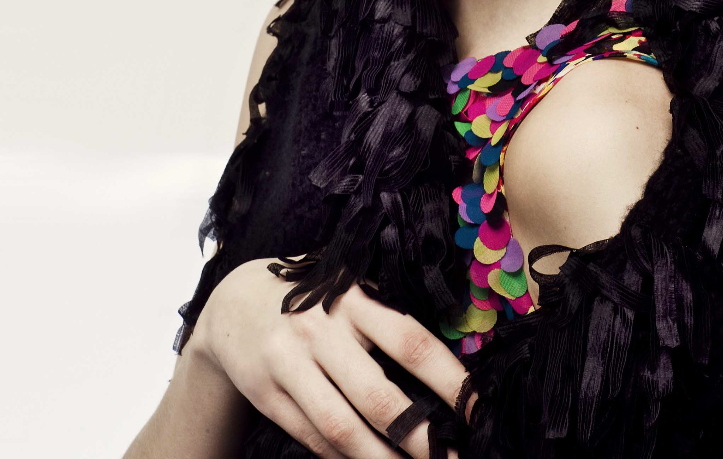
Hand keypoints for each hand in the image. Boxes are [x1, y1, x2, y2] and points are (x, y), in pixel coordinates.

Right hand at [190, 258, 474, 458]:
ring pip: (342, 428)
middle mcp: (320, 330)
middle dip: (420, 436)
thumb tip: (446, 366)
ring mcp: (290, 365)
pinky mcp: (267, 395)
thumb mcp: (348, 289)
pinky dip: (344, 458)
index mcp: (352, 298)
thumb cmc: (312, 296)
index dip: (448, 378)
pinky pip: (312, 438)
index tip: (478, 409)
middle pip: (377, 396)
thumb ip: (385, 317)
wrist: (234, 302)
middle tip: (454, 458)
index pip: (410, 341)